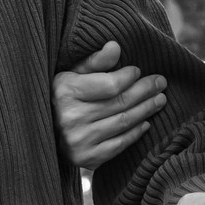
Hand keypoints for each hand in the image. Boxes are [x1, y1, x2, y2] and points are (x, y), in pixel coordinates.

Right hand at [53, 41, 167, 168]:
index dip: (129, 77)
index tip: (138, 71)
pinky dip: (136, 132)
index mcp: (65, 91)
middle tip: (161, 82)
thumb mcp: (72, 74)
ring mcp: (78, 140)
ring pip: (123, 122)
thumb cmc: (62, 97)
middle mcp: (70, 117)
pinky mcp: (86, 158)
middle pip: (120, 103)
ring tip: (159, 99)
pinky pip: (119, 144)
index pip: (110, 85)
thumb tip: (115, 46)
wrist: (44, 132)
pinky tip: (146, 122)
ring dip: (146, 110)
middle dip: (145, 91)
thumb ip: (95, 61)